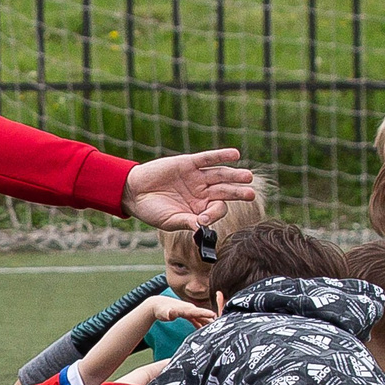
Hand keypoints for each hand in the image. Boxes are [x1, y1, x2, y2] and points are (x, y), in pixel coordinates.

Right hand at [123, 149, 254, 232]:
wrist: (133, 192)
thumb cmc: (151, 211)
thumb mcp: (171, 220)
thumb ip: (188, 223)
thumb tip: (203, 229)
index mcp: (200, 209)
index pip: (217, 209)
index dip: (215, 212)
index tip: (205, 219)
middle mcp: (202, 192)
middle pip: (225, 191)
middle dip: (238, 192)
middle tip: (251, 194)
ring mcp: (197, 177)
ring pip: (220, 175)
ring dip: (234, 175)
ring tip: (248, 177)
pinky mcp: (189, 163)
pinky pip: (208, 158)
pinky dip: (221, 156)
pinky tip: (235, 155)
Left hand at [144, 295, 214, 328]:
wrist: (158, 304)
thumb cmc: (160, 309)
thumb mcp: (163, 312)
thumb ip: (167, 313)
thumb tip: (170, 314)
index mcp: (185, 309)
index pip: (197, 311)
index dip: (205, 313)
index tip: (214, 315)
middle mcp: (189, 309)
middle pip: (202, 315)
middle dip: (212, 319)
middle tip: (222, 324)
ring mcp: (189, 311)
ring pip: (201, 317)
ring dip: (208, 322)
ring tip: (217, 329)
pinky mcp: (187, 314)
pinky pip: (197, 320)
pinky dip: (201, 324)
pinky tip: (205, 330)